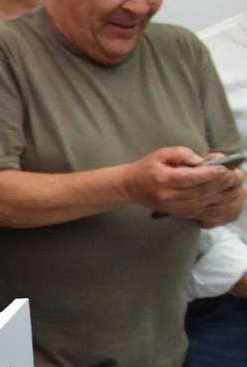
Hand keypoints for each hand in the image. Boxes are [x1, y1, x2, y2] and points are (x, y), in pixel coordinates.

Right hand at [125, 146, 241, 217]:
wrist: (130, 187)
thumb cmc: (146, 168)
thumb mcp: (161, 153)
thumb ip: (182, 154)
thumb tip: (201, 161)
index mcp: (165, 179)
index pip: (193, 178)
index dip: (212, 174)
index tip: (225, 168)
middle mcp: (171, 196)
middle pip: (202, 191)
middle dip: (222, 183)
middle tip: (236, 175)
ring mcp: (175, 207)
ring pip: (205, 203)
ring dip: (223, 195)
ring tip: (235, 186)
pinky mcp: (178, 213)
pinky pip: (201, 212)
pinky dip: (216, 206)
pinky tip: (225, 200)